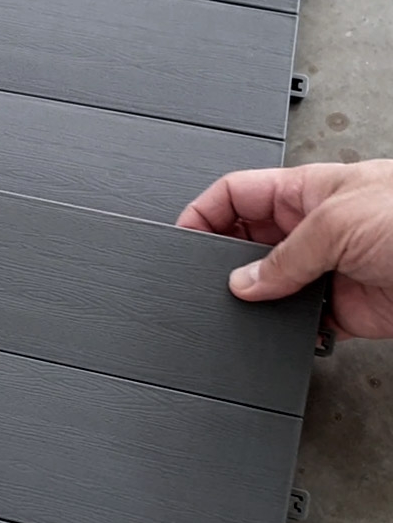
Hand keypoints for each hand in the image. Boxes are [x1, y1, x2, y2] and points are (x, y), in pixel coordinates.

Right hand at [177, 159, 392, 338]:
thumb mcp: (339, 222)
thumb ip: (282, 256)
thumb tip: (242, 283)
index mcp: (307, 190)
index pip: (236, 194)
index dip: (203, 213)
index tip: (181, 239)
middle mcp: (313, 229)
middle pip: (246, 242)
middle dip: (225, 261)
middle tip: (210, 280)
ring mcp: (326, 269)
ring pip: (269, 286)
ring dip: (256, 300)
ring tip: (248, 308)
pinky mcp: (341, 310)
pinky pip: (297, 322)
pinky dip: (285, 331)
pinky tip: (282, 330)